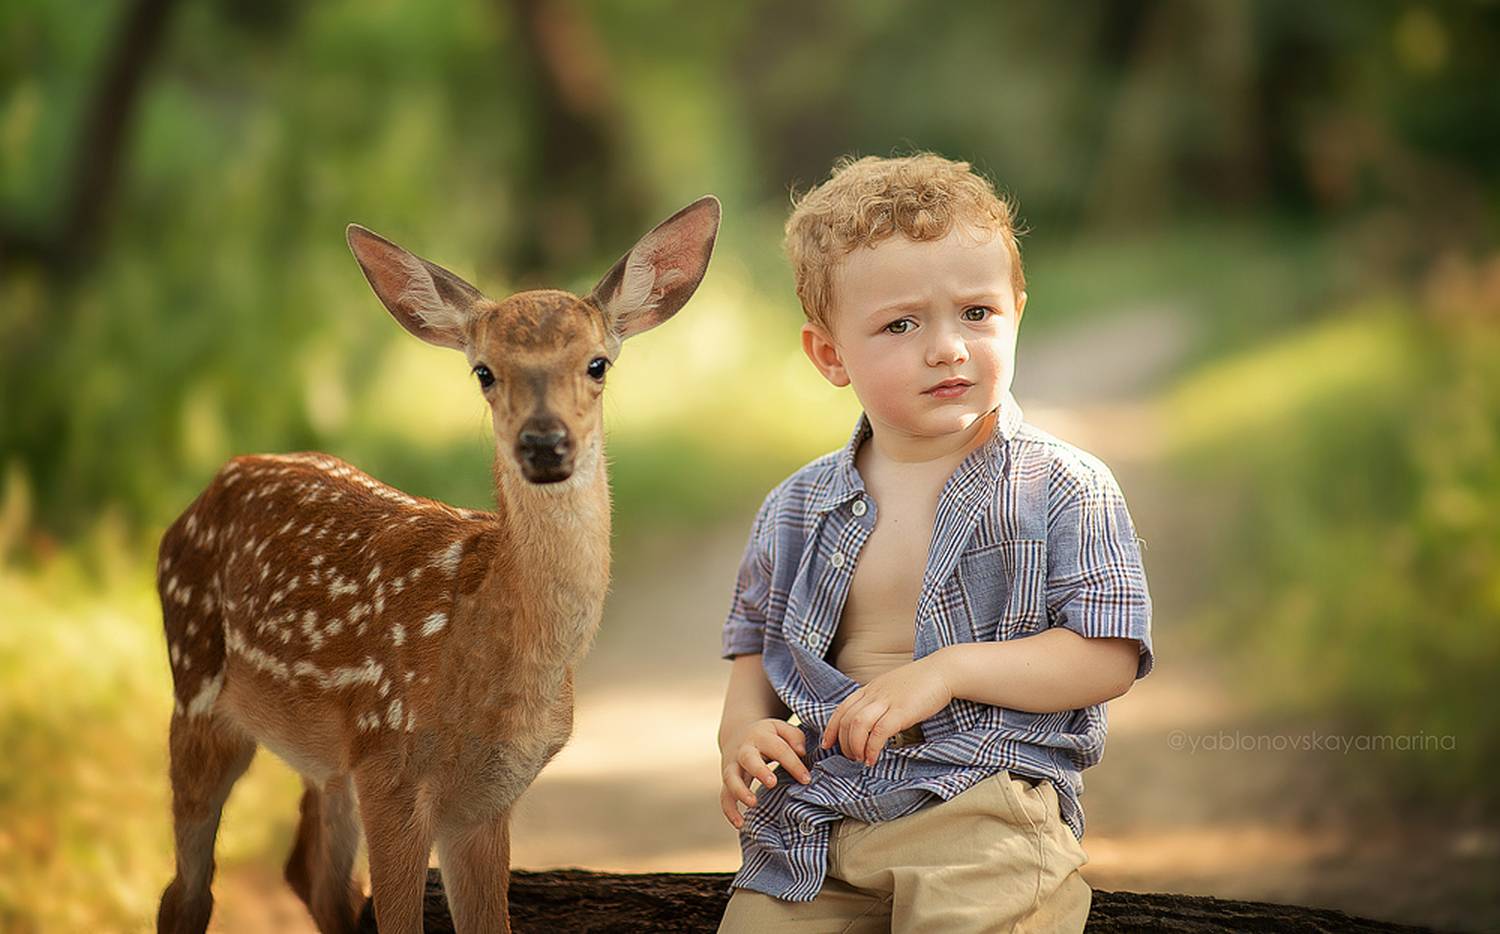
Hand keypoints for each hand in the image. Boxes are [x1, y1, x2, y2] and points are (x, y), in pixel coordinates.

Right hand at [719, 718, 811, 828]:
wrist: (738, 734)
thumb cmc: (768, 736)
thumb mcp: (781, 729)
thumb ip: (795, 737)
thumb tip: (802, 753)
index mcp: (761, 736)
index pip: (779, 749)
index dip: (794, 764)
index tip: (806, 780)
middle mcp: (744, 750)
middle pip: (749, 758)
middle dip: (759, 770)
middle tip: (772, 783)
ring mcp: (732, 765)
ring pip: (730, 777)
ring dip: (740, 791)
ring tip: (753, 803)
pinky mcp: (726, 781)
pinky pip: (724, 796)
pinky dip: (729, 810)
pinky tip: (740, 824)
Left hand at [820, 654, 953, 765]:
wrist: (944, 671)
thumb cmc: (921, 682)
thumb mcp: (892, 687)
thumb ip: (880, 700)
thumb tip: (871, 721)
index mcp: (870, 688)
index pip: (842, 709)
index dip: (831, 728)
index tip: (827, 744)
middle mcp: (874, 693)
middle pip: (847, 719)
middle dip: (843, 742)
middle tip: (849, 757)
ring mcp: (887, 701)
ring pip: (858, 725)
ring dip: (854, 746)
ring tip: (860, 760)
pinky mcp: (902, 710)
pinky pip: (879, 732)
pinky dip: (872, 748)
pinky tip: (873, 758)